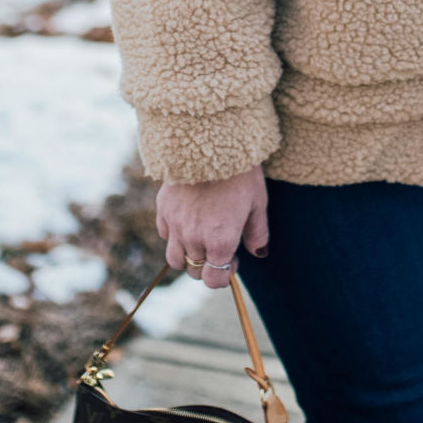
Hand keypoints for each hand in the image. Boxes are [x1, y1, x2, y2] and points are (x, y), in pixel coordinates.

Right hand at [156, 164, 269, 288]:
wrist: (211, 142)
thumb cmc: (241, 173)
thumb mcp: (258, 203)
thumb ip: (257, 233)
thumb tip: (258, 253)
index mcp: (220, 241)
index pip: (214, 280)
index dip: (224, 275)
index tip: (231, 260)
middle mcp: (194, 238)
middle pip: (195, 272)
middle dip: (207, 266)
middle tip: (219, 246)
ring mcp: (176, 225)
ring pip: (175, 260)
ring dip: (188, 256)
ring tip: (200, 239)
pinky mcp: (163, 209)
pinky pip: (165, 234)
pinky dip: (175, 235)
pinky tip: (188, 219)